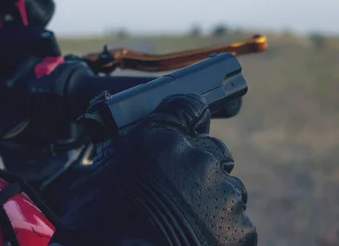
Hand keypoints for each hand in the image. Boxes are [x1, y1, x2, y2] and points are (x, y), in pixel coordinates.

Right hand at [49, 94, 256, 245]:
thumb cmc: (100, 223)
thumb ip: (133, 150)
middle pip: (213, 152)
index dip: (190, 119)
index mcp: (161, 138)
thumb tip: (138, 152)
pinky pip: (236, 223)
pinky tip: (196, 240)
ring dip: (212, 201)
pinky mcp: (239, 229)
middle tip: (179, 193)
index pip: (189, 106)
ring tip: (185, 224)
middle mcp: (197, 158)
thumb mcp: (103, 172)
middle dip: (199, 169)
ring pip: (227, 189)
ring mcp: (223, 193)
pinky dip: (222, 232)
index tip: (190, 127)